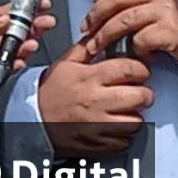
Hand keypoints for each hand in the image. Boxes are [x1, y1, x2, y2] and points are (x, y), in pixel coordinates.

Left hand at [0, 0, 56, 83]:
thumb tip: (6, 20)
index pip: (13, 15)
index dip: (28, 11)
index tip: (41, 5)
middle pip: (19, 33)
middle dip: (34, 28)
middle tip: (44, 23)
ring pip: (15, 51)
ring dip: (26, 46)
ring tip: (31, 42)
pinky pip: (4, 68)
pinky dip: (14, 65)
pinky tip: (19, 59)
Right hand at [38, 40, 153, 156]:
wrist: (31, 121)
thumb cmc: (49, 92)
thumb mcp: (65, 63)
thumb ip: (85, 47)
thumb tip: (101, 33)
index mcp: (90, 77)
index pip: (130, 68)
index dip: (142, 69)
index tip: (141, 72)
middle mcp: (96, 101)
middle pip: (140, 96)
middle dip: (145, 93)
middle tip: (140, 93)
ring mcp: (98, 124)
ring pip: (135, 122)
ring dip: (136, 116)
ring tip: (128, 111)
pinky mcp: (97, 144)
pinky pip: (124, 142)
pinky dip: (125, 136)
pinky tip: (116, 126)